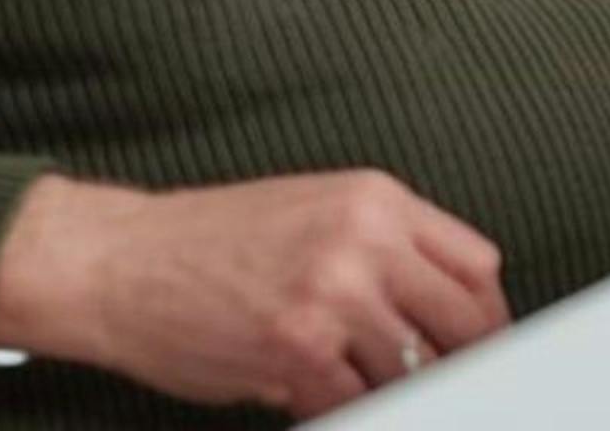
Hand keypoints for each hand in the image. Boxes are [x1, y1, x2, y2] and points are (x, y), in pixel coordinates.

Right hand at [0, 170, 509, 417]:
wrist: (121, 261)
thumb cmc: (211, 242)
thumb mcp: (313, 211)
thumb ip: (382, 248)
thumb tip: (445, 313)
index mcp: (376, 200)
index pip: (477, 265)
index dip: (488, 317)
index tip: (482, 346)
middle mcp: (364, 240)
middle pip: (466, 321)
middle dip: (465, 363)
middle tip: (451, 387)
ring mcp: (333, 295)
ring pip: (416, 370)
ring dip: (400, 391)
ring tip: (367, 386)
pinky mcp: (298, 349)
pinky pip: (359, 402)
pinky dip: (349, 408)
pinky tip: (324, 398)